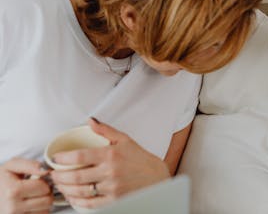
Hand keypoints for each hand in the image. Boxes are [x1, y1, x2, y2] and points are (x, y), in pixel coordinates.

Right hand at [0, 157, 52, 213]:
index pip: (43, 187)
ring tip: (31, 197)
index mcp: (12, 191)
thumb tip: (46, 171)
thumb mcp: (12, 166)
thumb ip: (29, 165)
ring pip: (46, 210)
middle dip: (45, 193)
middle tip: (35, 189)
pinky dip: (38, 211)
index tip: (35, 180)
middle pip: (47, 200)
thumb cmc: (2, 180)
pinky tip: (29, 205)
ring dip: (42, 203)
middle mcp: (13, 208)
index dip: (43, 181)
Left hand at [51, 118, 169, 209]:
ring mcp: (111, 187)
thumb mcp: (125, 140)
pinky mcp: (114, 200)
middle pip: (76, 176)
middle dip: (59, 176)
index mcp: (111, 154)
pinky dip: (77, 202)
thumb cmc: (141, 159)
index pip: (80, 156)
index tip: (55, 158)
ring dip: (65, 189)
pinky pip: (90, 203)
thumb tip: (90, 121)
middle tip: (52, 174)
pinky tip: (73, 197)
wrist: (157, 178)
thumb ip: (106, 130)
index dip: (63, 158)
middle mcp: (110, 171)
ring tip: (60, 185)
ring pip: (80, 191)